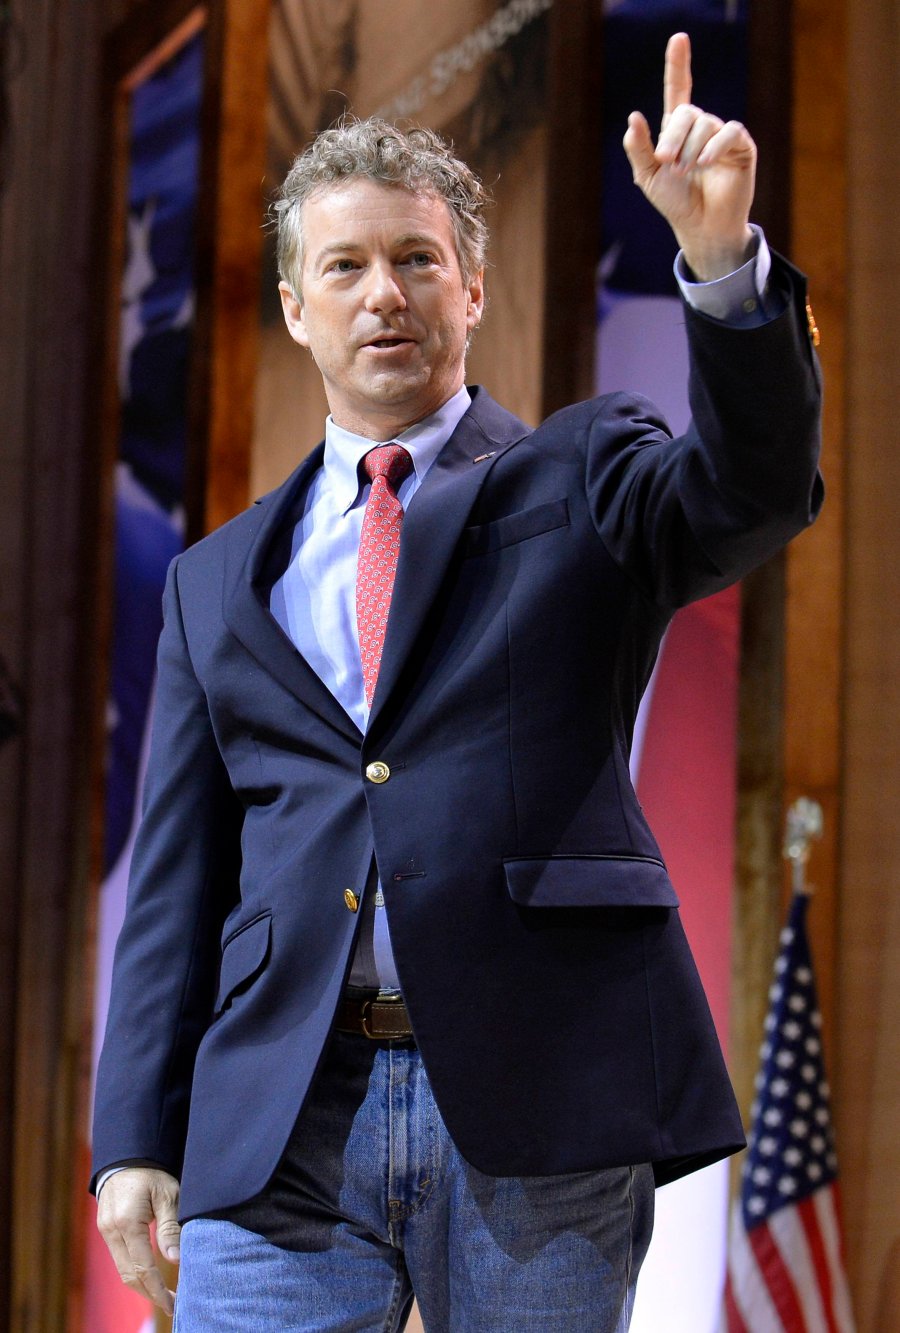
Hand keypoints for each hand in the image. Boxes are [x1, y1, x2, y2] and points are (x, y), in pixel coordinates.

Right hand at [96, 1166, 180, 1314]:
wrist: (128, 1153)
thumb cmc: (152, 1171)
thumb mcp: (168, 1194)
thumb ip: (170, 1227)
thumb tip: (176, 1259)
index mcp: (127, 1222)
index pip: (142, 1267)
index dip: (157, 1289)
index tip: (172, 1303)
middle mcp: (111, 1230)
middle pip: (129, 1274)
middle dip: (150, 1293)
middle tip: (173, 1304)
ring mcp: (105, 1230)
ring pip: (122, 1269)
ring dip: (142, 1286)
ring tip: (164, 1296)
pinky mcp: (106, 1229)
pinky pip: (119, 1258)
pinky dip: (134, 1271)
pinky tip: (150, 1277)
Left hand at [623, 32, 755, 280]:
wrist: (700, 227)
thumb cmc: (675, 203)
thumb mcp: (648, 177)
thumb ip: (639, 149)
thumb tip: (634, 117)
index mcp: (677, 130)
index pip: (678, 90)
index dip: (678, 65)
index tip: (679, 39)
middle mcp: (700, 128)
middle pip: (686, 112)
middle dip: (673, 136)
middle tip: (666, 162)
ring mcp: (721, 136)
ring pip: (705, 123)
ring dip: (690, 149)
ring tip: (686, 172)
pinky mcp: (741, 147)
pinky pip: (729, 132)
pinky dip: (715, 145)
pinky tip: (705, 162)